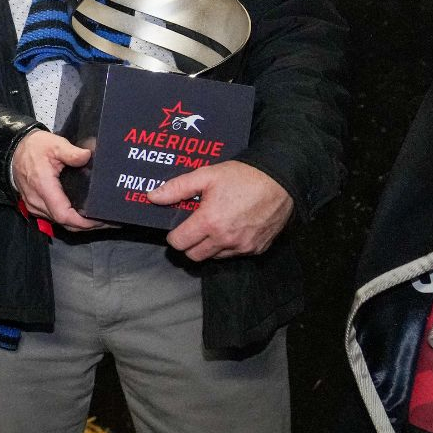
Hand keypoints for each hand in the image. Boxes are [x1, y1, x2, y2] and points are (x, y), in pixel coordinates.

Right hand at [10, 130, 103, 231]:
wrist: (13, 150)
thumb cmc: (33, 148)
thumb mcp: (54, 144)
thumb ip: (71, 152)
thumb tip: (87, 156)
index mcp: (43, 187)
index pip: (64, 214)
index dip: (83, 221)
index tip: (100, 219)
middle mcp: (37, 201)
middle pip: (64, 222)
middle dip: (87, 225)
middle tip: (107, 220)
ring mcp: (34, 205)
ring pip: (59, 222)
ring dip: (78, 223)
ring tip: (98, 218)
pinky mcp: (34, 206)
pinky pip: (54, 217)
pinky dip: (69, 219)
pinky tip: (81, 214)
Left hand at [150, 159, 292, 260]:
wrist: (280, 181)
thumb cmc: (242, 176)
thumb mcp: (206, 175)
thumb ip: (177, 188)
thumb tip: (152, 197)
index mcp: (209, 222)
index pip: (179, 243)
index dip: (174, 236)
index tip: (178, 227)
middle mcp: (225, 239)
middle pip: (195, 255)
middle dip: (189, 244)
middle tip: (193, 228)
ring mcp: (243, 247)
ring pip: (215, 257)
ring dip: (210, 247)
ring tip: (214, 226)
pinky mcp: (257, 249)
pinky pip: (236, 254)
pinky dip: (229, 246)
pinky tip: (232, 228)